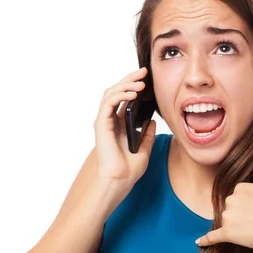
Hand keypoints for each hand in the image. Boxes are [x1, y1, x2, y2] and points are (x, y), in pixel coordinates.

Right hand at [93, 66, 155, 187]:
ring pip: (111, 93)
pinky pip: (109, 102)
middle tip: (144, 71)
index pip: (124, 99)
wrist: (119, 181)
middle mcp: (110, 121)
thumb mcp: (144, 149)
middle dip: (130, 79)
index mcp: (119, 125)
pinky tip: (133, 93)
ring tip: (141, 81)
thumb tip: (152, 121)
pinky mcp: (101, 124)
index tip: (147, 79)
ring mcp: (104, 121)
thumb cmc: (129, 169)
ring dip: (126, 84)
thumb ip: (147, 135)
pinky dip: (120, 95)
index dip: (134, 86)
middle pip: (117, 92)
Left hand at [195, 147, 252, 252]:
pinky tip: (198, 242)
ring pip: (227, 221)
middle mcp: (231, 200)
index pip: (239, 195)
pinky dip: (206, 240)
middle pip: (231, 207)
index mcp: (241, 187)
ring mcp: (228, 217)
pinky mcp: (228, 233)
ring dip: (236, 226)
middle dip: (241, 214)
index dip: (250, 203)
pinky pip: (213, 236)